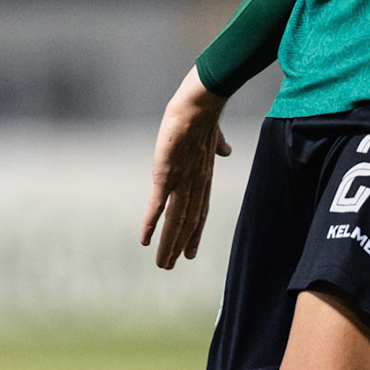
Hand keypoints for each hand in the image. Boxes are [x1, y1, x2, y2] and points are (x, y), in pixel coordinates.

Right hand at [140, 66, 231, 269]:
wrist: (200, 103)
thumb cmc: (205, 114)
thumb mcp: (214, 134)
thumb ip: (220, 145)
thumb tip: (226, 150)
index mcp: (204, 175)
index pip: (201, 210)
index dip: (195, 233)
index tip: (191, 250)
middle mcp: (195, 183)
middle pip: (188, 222)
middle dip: (179, 246)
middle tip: (171, 265)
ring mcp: (181, 181)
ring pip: (175, 221)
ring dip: (167, 244)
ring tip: (162, 264)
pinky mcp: (165, 175)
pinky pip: (157, 206)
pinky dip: (150, 224)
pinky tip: (143, 240)